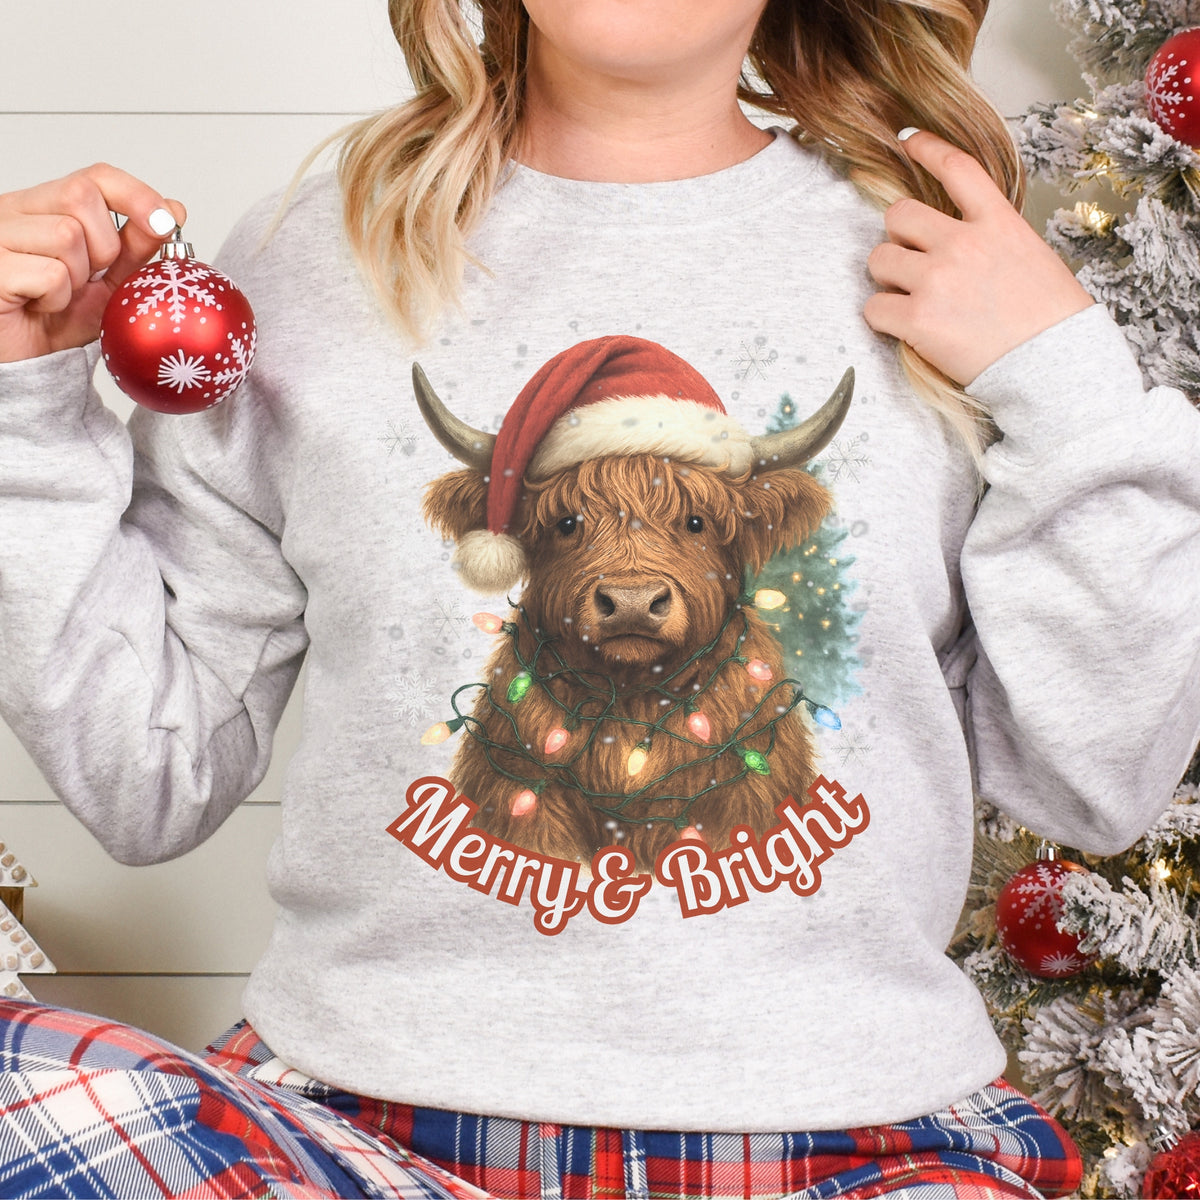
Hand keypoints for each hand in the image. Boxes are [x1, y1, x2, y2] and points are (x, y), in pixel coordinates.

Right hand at [0, 164, 186, 363]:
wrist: (27, 359)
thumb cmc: (58, 317)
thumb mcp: (111, 281)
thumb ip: (137, 246)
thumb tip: (173, 209)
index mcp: (45, 207)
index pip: (95, 177)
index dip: (136, 195)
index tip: (165, 222)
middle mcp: (16, 210)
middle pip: (81, 197)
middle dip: (103, 245)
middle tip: (87, 277)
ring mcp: (0, 234)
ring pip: (66, 234)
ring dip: (76, 278)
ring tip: (59, 294)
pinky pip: (49, 273)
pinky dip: (56, 297)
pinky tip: (41, 305)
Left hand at [862, 129, 1092, 386]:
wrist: (1055, 365)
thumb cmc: (1050, 321)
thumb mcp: (1030, 257)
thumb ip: (990, 238)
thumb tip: (956, 237)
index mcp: (997, 223)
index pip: (957, 168)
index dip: (927, 148)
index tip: (909, 140)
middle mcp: (963, 243)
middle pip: (898, 215)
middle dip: (898, 238)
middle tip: (912, 264)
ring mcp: (937, 280)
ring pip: (878, 259)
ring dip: (888, 277)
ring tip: (912, 299)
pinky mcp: (917, 319)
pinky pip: (873, 307)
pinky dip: (882, 317)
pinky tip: (905, 328)